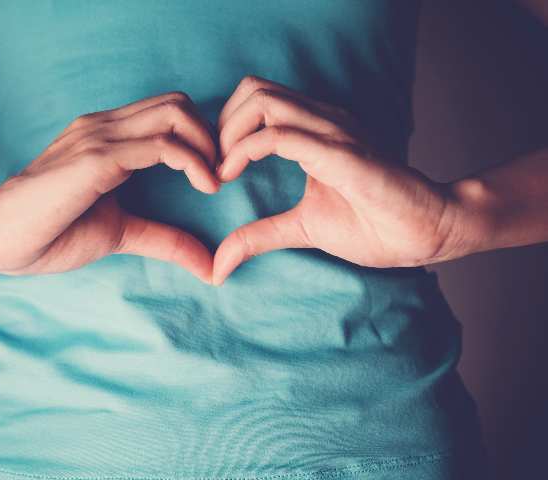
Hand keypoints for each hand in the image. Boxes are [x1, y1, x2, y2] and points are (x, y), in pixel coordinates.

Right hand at [0, 91, 219, 282]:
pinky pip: (162, 145)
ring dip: (209, 145)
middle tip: (222, 174)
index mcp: (107, 136)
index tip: (215, 175)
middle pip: (179, 103)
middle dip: (212, 135)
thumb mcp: (120, 233)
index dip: (201, 137)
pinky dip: (194, 161)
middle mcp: (105, 126)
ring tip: (216, 181)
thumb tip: (208, 266)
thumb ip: (163, 239)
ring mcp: (100, 137)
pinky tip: (205, 187)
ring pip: (175, 114)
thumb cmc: (48, 232)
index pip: (169, 111)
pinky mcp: (97, 158)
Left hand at [211, 75, 464, 284]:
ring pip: (262, 101)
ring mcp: (332, 131)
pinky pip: (280, 135)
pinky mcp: (340, 153)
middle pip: (253, 88)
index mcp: (315, 129)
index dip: (225, 128)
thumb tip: (218, 266)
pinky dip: (244, 150)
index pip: (257, 99)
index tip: (215, 169)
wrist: (428, 232)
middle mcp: (322, 120)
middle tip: (214, 165)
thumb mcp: (301, 229)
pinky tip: (232, 175)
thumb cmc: (374, 225)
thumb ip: (258, 237)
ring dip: (228, 133)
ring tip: (222, 170)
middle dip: (221, 124)